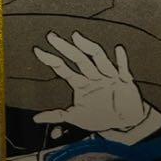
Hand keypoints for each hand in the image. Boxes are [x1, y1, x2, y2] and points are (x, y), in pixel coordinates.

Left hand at [32, 31, 149, 134]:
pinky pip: (123, 68)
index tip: (37, 50)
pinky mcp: (124, 81)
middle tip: (52, 37)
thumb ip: (57, 116)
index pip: (63, 69)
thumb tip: (36, 119)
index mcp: (80, 83)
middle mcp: (93, 76)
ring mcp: (108, 77)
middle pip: (78, 59)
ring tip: (77, 38)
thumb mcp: (77, 118)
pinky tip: (118, 49)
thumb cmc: (100, 117)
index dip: (50, 59)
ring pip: (98, 59)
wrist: (124, 124)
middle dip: (65, 48)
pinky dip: (121, 59)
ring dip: (88, 48)